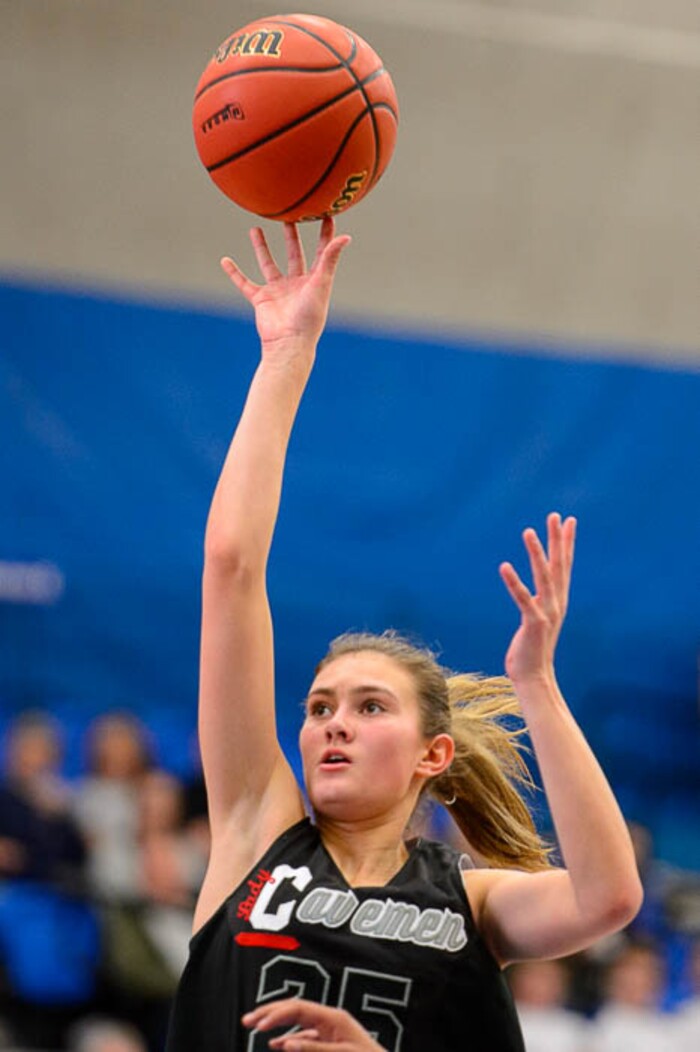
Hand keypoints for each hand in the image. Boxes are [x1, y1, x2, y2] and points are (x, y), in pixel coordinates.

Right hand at [221, 217, 350, 354]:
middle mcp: (296, 284)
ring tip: (255, 228)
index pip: (321, 252)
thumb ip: (330, 259)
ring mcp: (278, 291)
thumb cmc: (309, 316)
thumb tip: (345, 236)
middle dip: (292, 236)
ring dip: (261, 247)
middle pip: (294, 254)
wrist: (289, 342)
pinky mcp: (261, 300)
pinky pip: (245, 283)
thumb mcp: (321, 283)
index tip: (326, 214)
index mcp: (314, 280)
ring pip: (268, 264)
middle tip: (288, 216)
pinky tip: (225, 260)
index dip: (325, 234)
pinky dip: (234, 273)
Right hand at [242, 998, 384, 1050]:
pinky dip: (289, 1039)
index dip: (275, 1015)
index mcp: (333, 1017)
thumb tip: (286, 1043)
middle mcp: (330, 1019)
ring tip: (256, 1027)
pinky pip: (305, 1036)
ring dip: (277, 1025)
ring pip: (297, 1021)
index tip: (257, 1026)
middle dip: (270, 1013)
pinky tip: (277, 1045)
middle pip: (294, 1009)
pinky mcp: (331, 1042)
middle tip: (247, 1020)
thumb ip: (314, 1048)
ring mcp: (330, 1030)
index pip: (297, 1008)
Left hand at [499, 512, 575, 684]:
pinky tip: (504, 566)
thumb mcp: (538, 620)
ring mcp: (547, 612)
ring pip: (543, 576)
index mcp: (558, 600)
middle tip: (556, 515)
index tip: (569, 520)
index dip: (566, 542)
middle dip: (558, 539)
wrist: (535, 677)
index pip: (564, 565)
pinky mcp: (533, 623)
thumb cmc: (532, 649)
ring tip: (528, 531)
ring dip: (536, 553)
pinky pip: (522, 598)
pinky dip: (514, 582)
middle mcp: (557, 603)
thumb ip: (539, 603)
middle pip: (559, 565)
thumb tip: (537, 592)